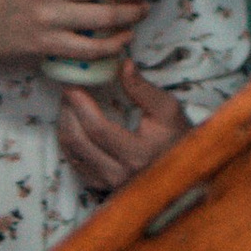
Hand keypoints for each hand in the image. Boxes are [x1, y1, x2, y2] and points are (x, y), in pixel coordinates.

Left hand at [55, 59, 192, 196]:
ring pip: (72, 152)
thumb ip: (142, 88)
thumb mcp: (167, 109)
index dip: (81, 105)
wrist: (185, 169)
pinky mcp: (101, 186)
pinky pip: (74, 163)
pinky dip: (69, 142)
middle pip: (78, 141)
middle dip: (68, 111)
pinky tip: (73, 125)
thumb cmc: (177, 137)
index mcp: (138, 155)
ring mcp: (108, 183)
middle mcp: (120, 174)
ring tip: (70, 105)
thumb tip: (123, 65)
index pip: (98, 129)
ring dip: (65, 125)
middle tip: (69, 91)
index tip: (73, 86)